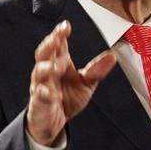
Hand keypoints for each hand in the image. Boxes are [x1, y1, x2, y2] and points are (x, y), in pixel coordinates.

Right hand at [25, 20, 116, 145]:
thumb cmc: (67, 98)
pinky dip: (43, 94)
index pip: (57, 45)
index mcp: (59, 63)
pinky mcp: (39, 104)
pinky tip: (50, 93)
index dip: (59, 34)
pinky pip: (39, 97)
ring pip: (38, 73)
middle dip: (49, 45)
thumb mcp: (86, 84)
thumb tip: (112, 56)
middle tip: (56, 38)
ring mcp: (41, 87)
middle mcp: (47, 72)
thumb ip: (96, 70)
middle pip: (43, 54)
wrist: (54, 123)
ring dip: (45, 68)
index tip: (66, 26)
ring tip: (55, 67)